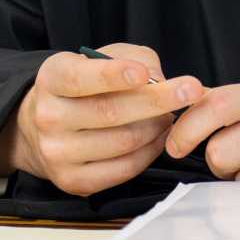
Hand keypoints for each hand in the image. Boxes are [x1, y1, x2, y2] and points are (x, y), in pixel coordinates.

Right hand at [0, 43, 204, 197]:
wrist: (49, 127)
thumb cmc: (89, 86)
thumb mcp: (106, 59)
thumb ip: (136, 59)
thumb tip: (160, 80)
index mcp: (52, 79)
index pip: (80, 78)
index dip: (112, 76)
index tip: (142, 74)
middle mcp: (48, 117)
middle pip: (110, 112)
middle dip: (157, 101)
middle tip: (191, 91)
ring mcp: (57, 152)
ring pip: (124, 141)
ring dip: (157, 127)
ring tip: (168, 116)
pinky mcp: (73, 180)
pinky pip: (125, 168)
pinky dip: (151, 152)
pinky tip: (158, 137)